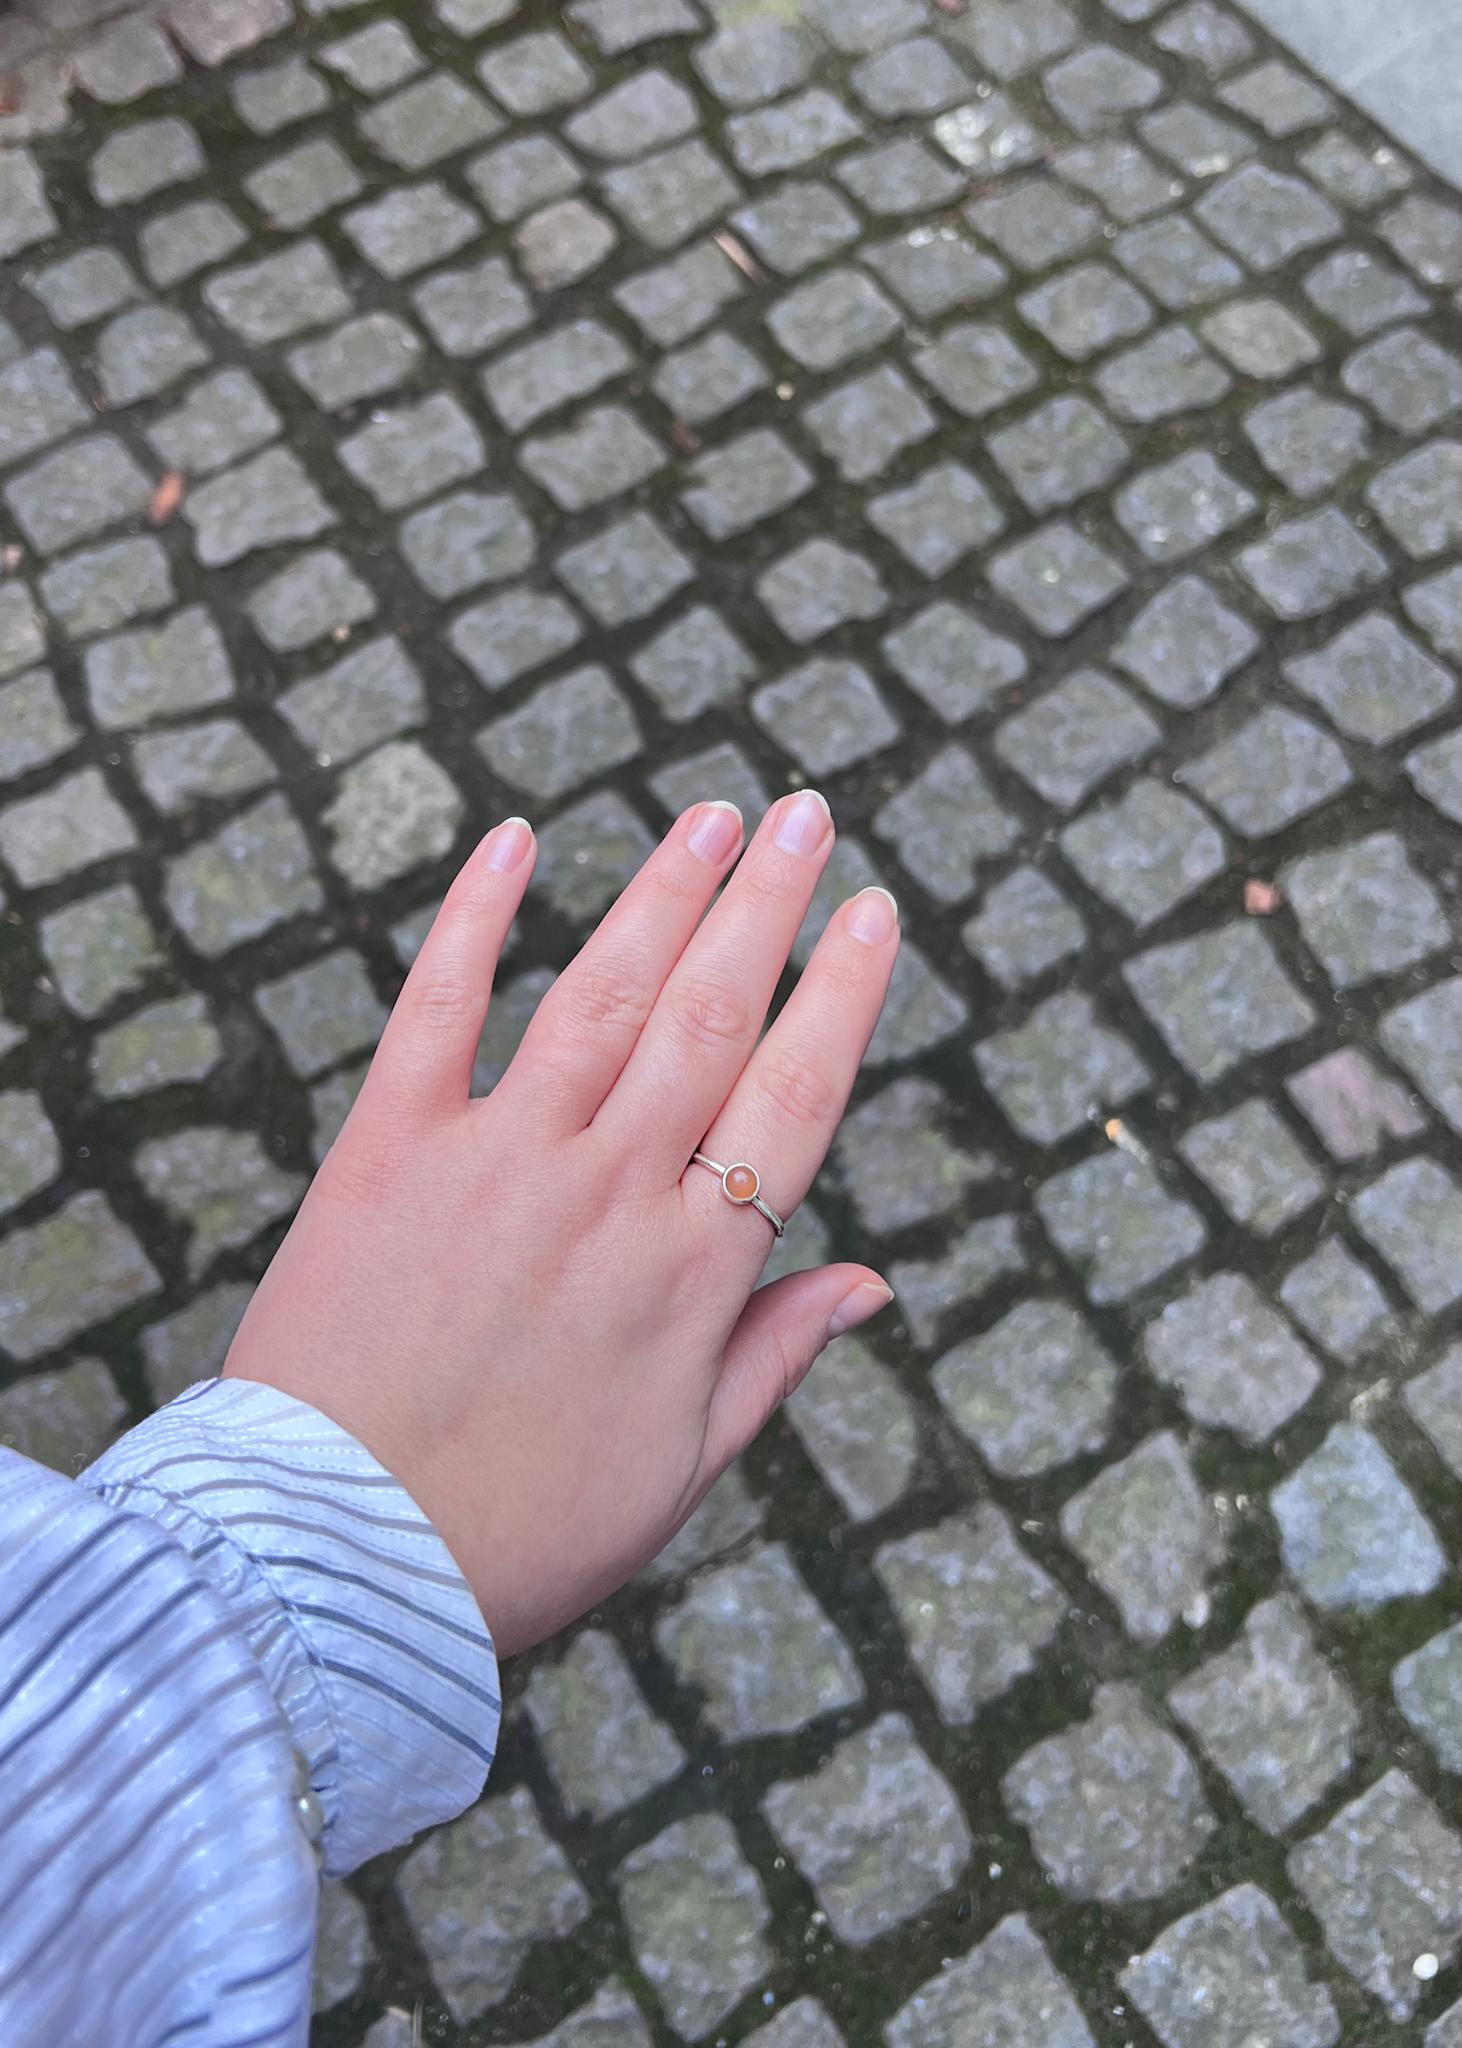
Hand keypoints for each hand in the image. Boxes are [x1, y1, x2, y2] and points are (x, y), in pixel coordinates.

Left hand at [224, 794, 898, 1655]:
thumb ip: (773, 1356)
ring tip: (709, 813)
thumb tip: (871, 1282)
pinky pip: (436, 1009)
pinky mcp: (386, 1151)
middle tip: (804, 811)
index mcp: (689, 1271)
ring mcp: (497, 1159)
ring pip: (602, 993)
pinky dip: (474, 919)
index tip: (872, 911)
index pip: (792, 1100)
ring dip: (661, 893)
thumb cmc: (519, 1533)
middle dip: (767, 903)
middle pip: (711, 1017)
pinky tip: (514, 842)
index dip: (840, 996)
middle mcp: (607, 1191)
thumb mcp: (679, 1469)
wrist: (334, 1565)